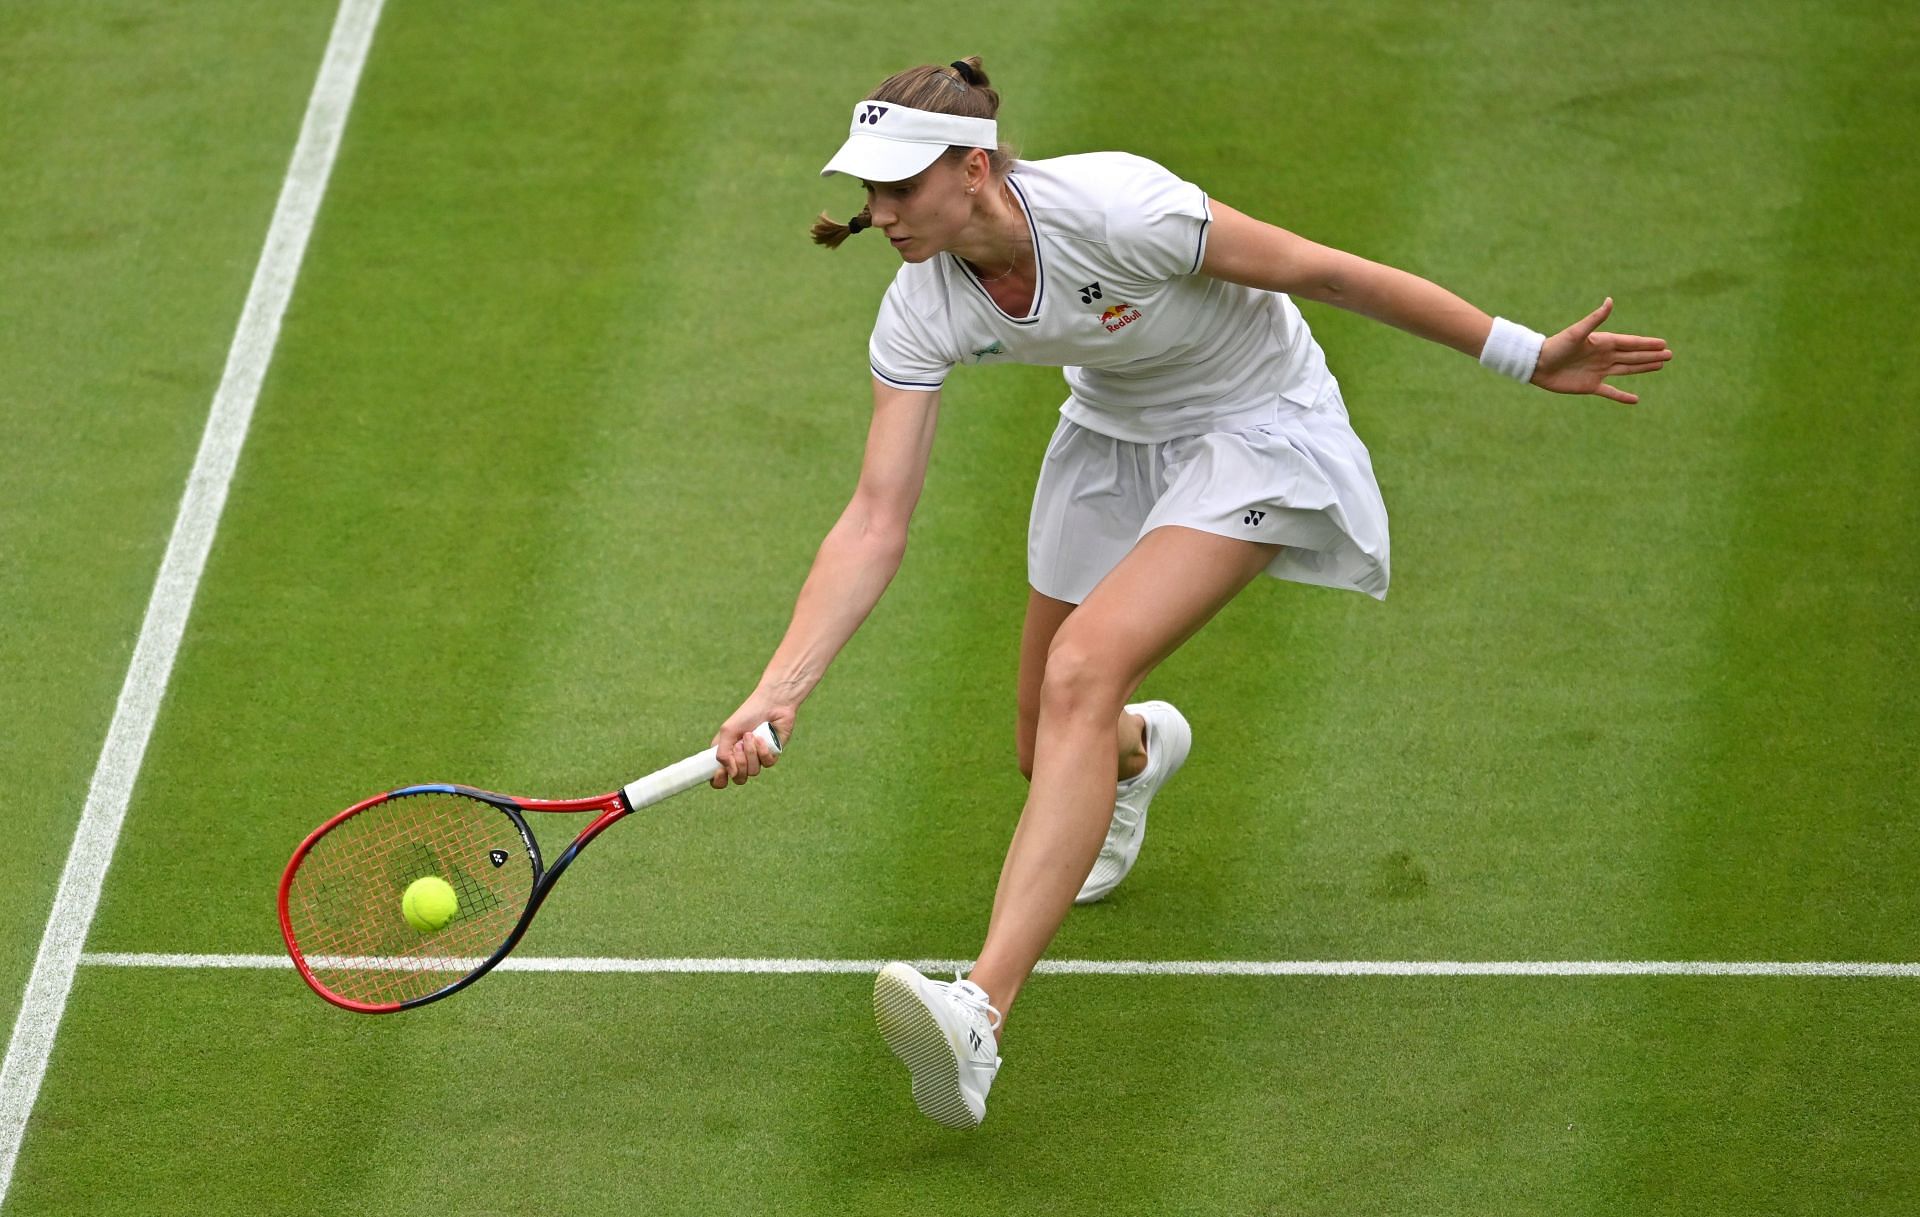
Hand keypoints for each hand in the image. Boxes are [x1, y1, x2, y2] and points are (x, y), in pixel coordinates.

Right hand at [710, 694, 795, 788]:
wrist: (771, 703)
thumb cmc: (747, 714)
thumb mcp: (728, 732)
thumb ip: (723, 754)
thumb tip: (731, 774)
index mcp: (726, 754)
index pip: (719, 778)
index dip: (719, 780)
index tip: (721, 772)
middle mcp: (741, 759)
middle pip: (738, 778)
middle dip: (739, 763)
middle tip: (739, 745)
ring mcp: (757, 759)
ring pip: (753, 772)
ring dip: (750, 753)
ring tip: (750, 735)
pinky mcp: (771, 755)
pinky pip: (767, 763)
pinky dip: (763, 750)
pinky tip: (762, 737)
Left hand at [1531, 298, 1672, 403]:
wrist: (1537, 364)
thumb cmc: (1556, 345)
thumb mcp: (1577, 332)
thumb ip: (1595, 318)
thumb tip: (1610, 300)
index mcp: (1603, 343)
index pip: (1631, 343)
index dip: (1647, 344)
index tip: (1664, 343)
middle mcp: (1604, 356)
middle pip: (1633, 356)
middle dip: (1651, 355)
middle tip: (1670, 355)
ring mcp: (1598, 371)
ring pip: (1627, 369)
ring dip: (1643, 368)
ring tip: (1660, 366)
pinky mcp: (1590, 386)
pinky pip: (1611, 391)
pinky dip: (1622, 396)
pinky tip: (1635, 400)